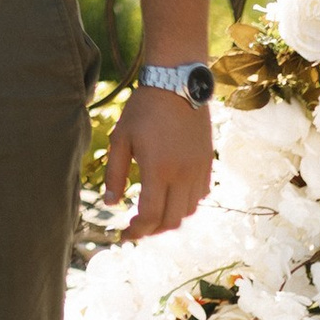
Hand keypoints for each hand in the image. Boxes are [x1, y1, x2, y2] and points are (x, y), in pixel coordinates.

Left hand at [103, 88, 210, 240]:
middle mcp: (182, 174)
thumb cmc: (144, 109)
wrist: (177, 83)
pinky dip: (186, 205)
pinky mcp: (207, 163)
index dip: (136, 232)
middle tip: (136, 229)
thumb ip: (115, 174)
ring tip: (152, 216)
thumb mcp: (121, 139)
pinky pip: (201, 196)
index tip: (124, 235)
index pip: (150, 216)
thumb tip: (111, 205)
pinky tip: (171, 198)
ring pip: (188, 211)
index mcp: (158, 169)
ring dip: (170, 219)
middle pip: (171, 220)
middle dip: (152, 230)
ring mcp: (198, 170)